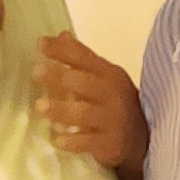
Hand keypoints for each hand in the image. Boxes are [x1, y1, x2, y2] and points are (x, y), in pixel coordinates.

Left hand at [39, 32, 147, 174]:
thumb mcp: (105, 79)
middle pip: (84, 83)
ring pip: (85, 113)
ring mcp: (113, 120)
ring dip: (61, 109)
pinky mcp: (110, 144)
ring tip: (40, 106)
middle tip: (35, 71)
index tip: (40, 43)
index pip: (85, 57)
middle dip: (59, 76)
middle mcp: (113, 94)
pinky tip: (57, 139)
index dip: (62, 49)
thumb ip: (83, 60)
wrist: (143, 139)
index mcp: (109, 74)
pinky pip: (89, 142)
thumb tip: (61, 35)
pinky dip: (72, 141)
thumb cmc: (116, 104)